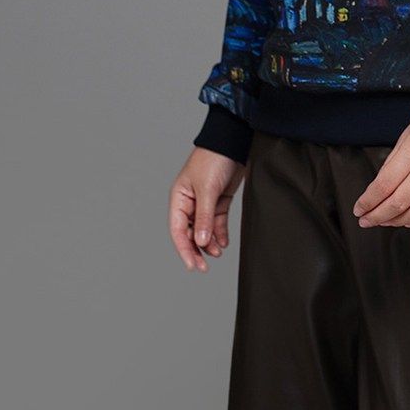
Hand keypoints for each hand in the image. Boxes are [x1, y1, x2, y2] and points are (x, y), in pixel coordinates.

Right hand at [168, 146, 244, 271]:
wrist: (233, 142)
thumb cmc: (213, 159)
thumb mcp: (207, 190)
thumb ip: (204, 217)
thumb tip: (200, 241)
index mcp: (179, 198)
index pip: (177, 229)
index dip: (183, 249)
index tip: (192, 265)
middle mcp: (189, 202)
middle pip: (189, 233)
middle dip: (196, 250)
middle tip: (204, 267)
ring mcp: (204, 202)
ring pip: (204, 230)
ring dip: (209, 243)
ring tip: (218, 253)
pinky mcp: (219, 200)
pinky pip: (217, 222)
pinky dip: (220, 233)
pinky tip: (224, 243)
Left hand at [352, 104, 409, 227]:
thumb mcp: (407, 134)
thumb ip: (393, 162)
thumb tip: (377, 189)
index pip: (384, 184)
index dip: (368, 201)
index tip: (359, 209)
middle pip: (399, 202)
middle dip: (378, 216)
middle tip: (367, 221)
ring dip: (398, 221)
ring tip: (386, 221)